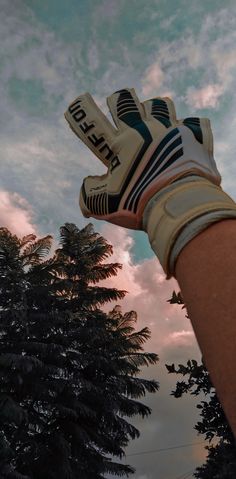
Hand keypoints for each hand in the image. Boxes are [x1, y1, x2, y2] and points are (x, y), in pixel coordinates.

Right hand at [64, 88, 220, 229]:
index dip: (80, 110)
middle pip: (125, 100)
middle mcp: (144, 130)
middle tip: (118, 105)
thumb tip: (87, 185)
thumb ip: (88, 195)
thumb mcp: (104, 204)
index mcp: (120, 145)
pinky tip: (185, 135)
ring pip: (160, 104)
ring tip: (152, 117)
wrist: (181, 204)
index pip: (91, 121)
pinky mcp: (194, 138)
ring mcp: (171, 131)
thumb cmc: (139, 204)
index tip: (79, 101)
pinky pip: (195, 123)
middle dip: (118, 100)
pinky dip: (189, 128)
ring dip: (153, 108)